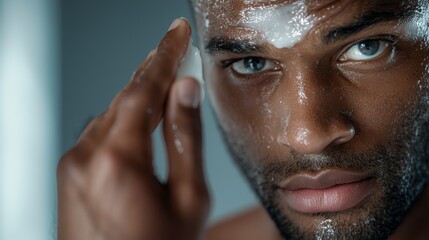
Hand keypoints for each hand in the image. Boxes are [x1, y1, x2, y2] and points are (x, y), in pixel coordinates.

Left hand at [57, 19, 209, 239]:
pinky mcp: (68, 173)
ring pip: (111, 113)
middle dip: (152, 70)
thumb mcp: (189, 198)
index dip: (164, 55)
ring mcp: (71, 165)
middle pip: (124, 97)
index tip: (177, 34)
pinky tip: (140, 118)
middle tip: (173, 48)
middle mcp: (85, 157)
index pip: (143, 89)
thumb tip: (184, 92)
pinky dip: (123, 119)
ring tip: (164, 81)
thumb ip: (185, 138)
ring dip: (138, 96)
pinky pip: (99, 132)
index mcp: (117, 161)